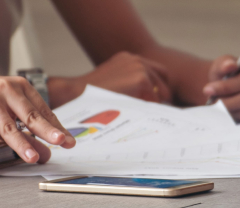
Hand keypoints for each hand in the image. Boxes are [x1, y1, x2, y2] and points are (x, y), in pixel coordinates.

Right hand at [0, 72, 76, 175]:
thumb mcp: (5, 110)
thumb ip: (25, 130)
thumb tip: (46, 153)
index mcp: (17, 87)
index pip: (42, 109)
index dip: (56, 126)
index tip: (69, 140)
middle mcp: (4, 91)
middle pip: (29, 115)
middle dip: (46, 130)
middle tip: (61, 142)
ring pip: (7, 127)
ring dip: (21, 145)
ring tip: (33, 159)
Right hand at [49, 51, 171, 106]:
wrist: (76, 93)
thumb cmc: (91, 95)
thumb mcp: (112, 82)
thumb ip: (130, 84)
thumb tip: (151, 99)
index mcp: (129, 59)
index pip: (156, 72)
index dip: (159, 87)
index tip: (158, 101)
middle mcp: (137, 60)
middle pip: (163, 80)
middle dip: (162, 96)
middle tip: (159, 111)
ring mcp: (140, 68)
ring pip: (161, 92)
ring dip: (154, 105)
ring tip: (146, 117)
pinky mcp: (141, 80)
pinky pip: (155, 100)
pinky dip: (149, 110)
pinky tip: (139, 116)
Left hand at [203, 52, 239, 121]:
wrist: (233, 85)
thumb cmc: (228, 73)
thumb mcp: (222, 64)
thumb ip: (224, 64)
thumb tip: (229, 66)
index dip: (229, 86)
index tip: (209, 90)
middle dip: (228, 101)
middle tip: (212, 103)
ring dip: (231, 110)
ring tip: (219, 106)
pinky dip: (238, 117)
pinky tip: (229, 110)